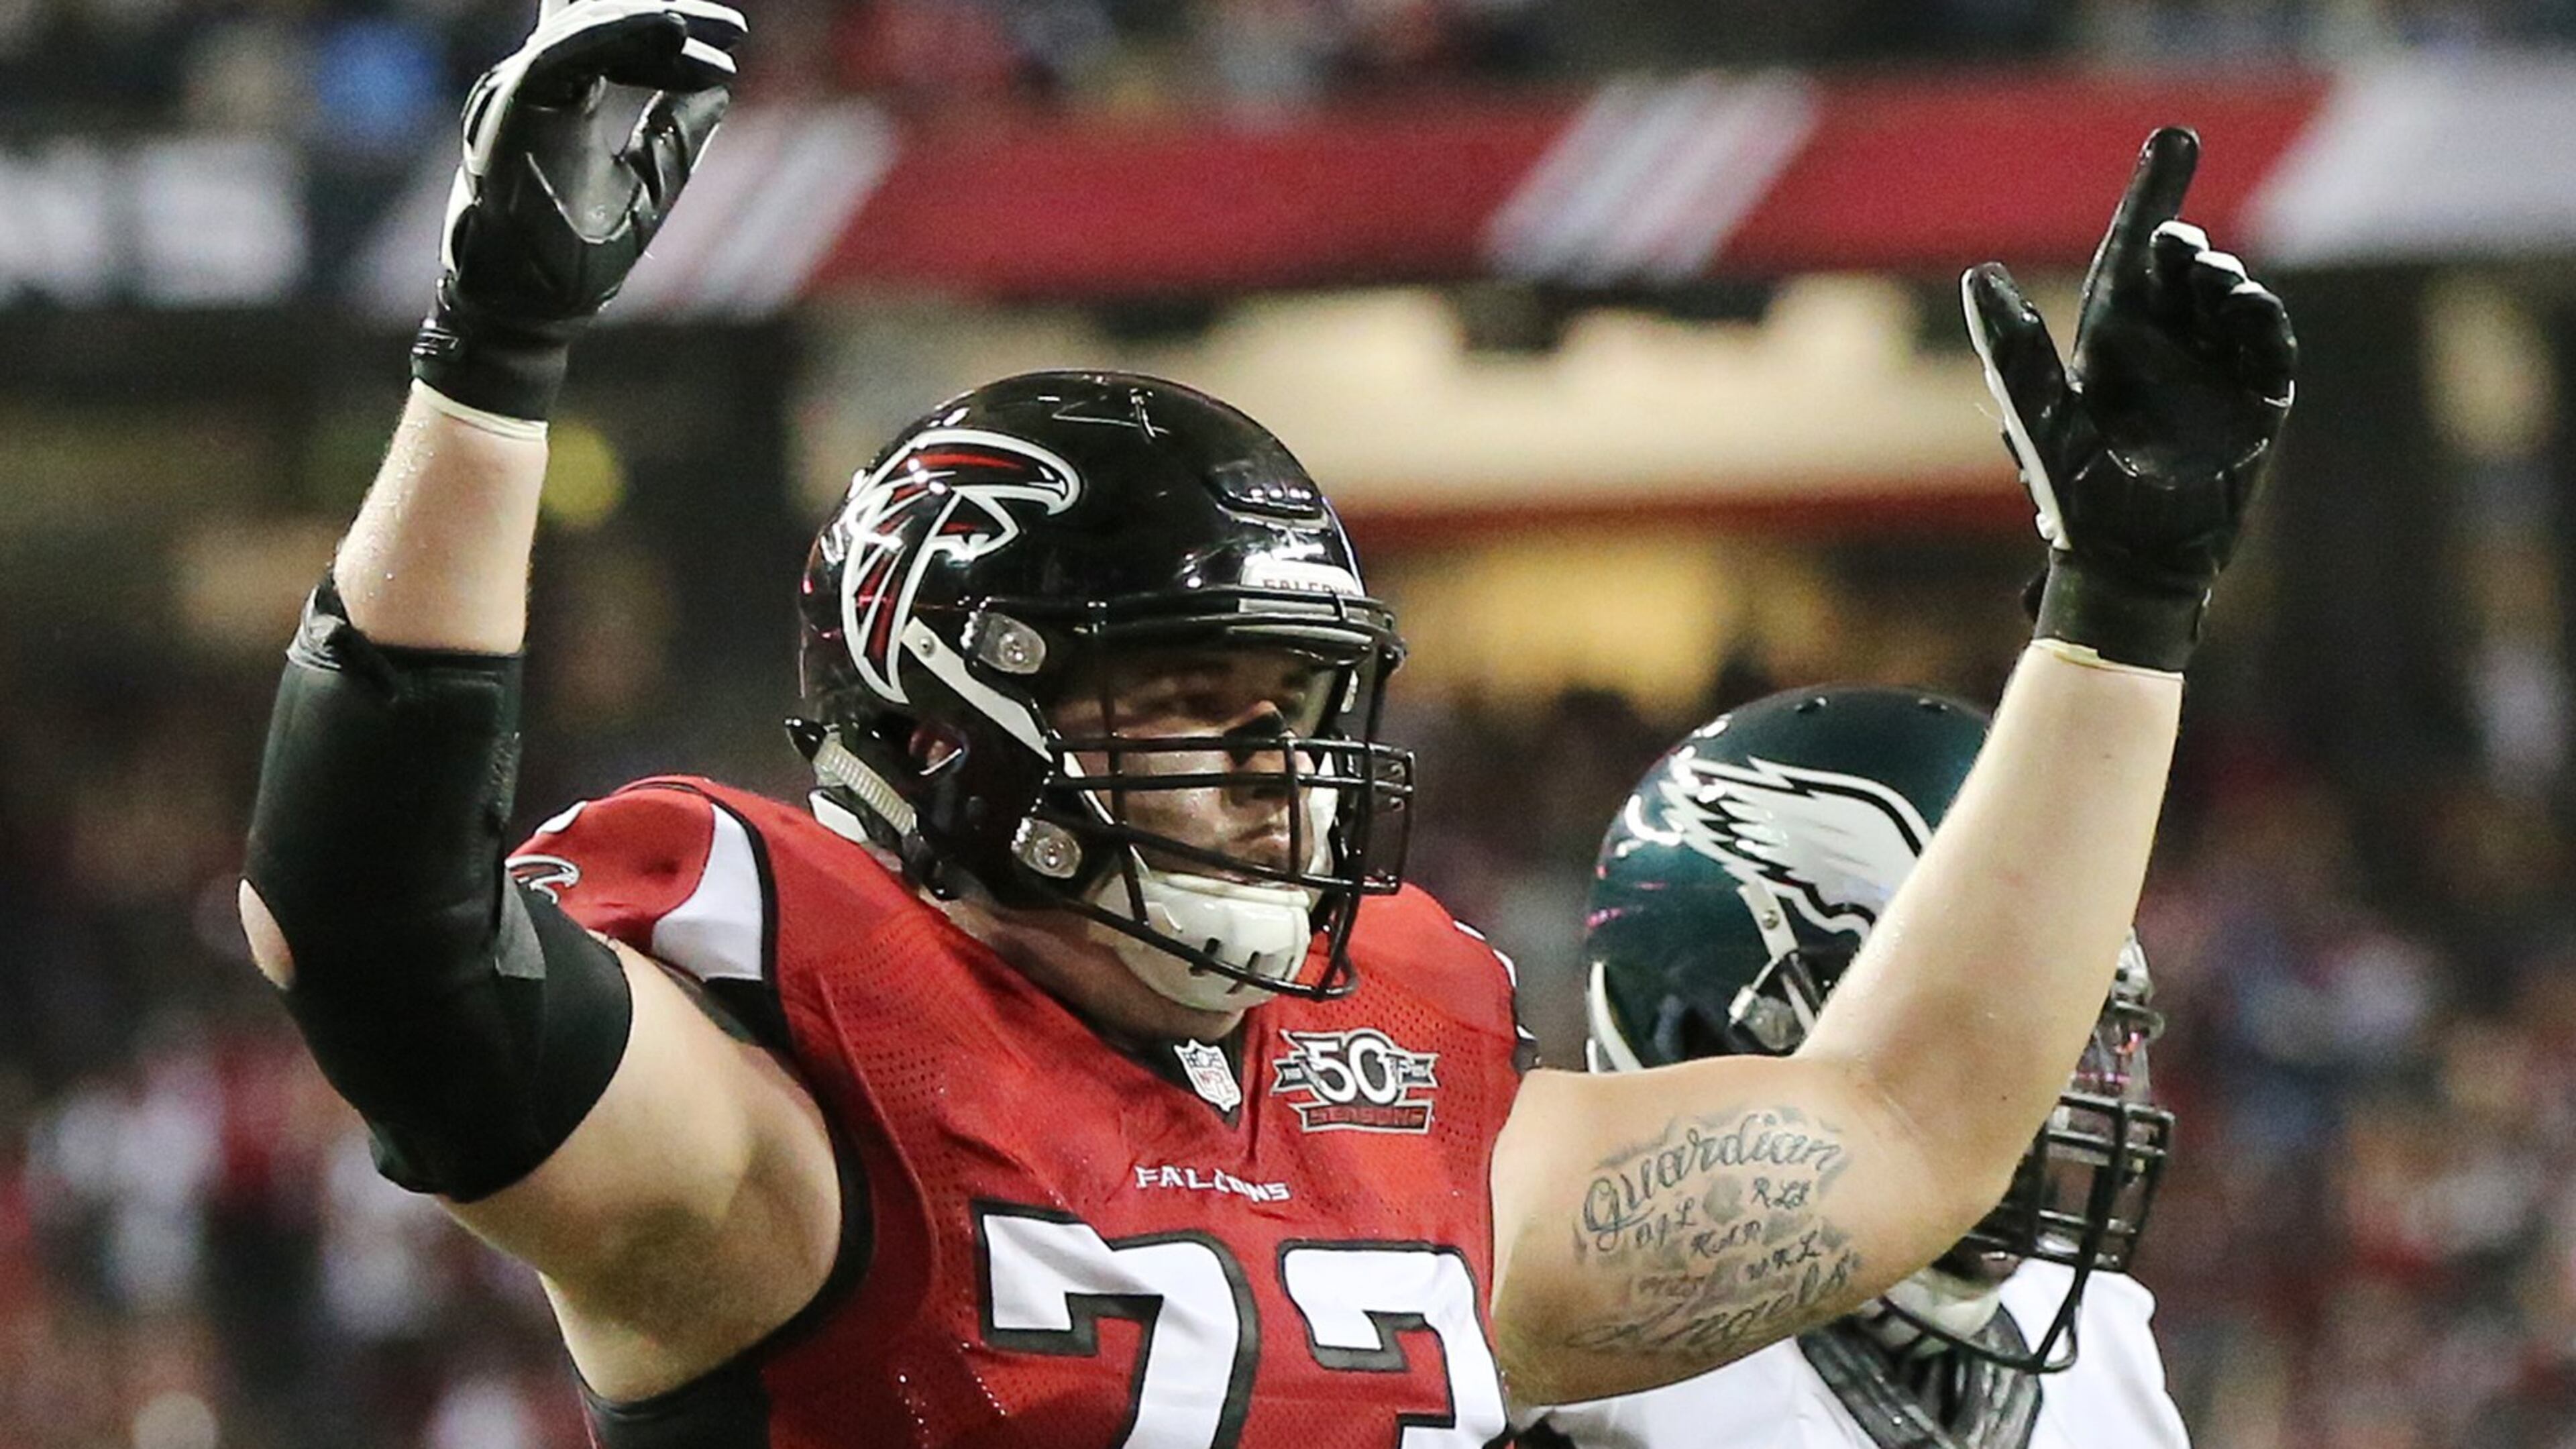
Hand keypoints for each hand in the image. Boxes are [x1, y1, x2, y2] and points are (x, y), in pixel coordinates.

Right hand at [410, 0, 748, 420]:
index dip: (669, 32)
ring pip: (582, 27)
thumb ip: (674, 133)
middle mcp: (535, 88)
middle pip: (598, 20)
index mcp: (564, 100)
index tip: (735, 41)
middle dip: (669, 16)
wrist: (532, 311)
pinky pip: (561, 55)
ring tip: (700, 28)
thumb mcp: (648, 182)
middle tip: (734, 28)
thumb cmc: (580, 258)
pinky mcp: (508, 111)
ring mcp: (515, 95)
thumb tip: (719, 90)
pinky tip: (669, 28)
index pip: (613, 39)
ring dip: (647, 20)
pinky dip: (615, 35)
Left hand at [1962, 127, 2296, 672]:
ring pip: (2227, 305)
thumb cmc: (2077, 508)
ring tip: (2210, 281)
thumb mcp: (2044, 422)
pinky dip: (2263, 329)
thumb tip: (1978, 278)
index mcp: (2108, 351)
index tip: (2171, 138)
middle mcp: (2162, 357)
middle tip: (2178, 244)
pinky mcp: (2256, 411)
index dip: (2147, 201)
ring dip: (2223, 285)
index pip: (2130, 259)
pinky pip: (2270, 353)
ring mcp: (2212, 380)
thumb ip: (2016, 354)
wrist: (2133, 571)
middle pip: (2182, 274)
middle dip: (2187, 245)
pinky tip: (2248, 316)